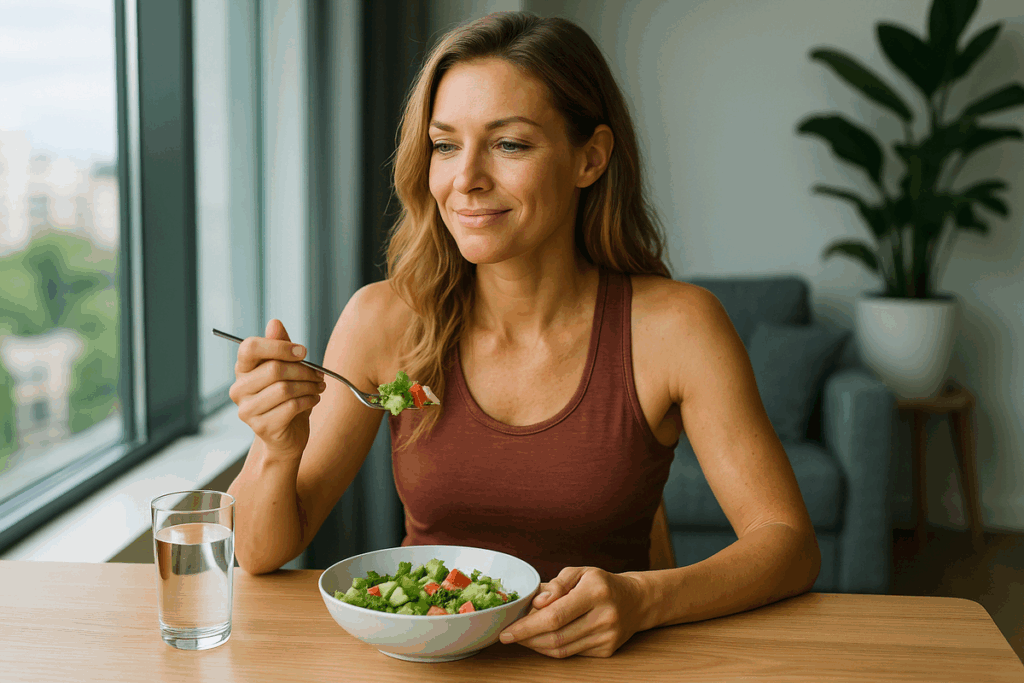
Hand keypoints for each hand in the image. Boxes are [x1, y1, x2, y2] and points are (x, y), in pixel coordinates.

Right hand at [229, 319, 326, 457]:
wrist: (286, 436)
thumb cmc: (286, 399)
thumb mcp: (286, 369)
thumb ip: (280, 346)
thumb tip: (274, 323)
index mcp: (242, 370)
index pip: (250, 347)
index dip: (279, 346)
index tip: (303, 352)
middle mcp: (239, 389)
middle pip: (273, 369)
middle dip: (303, 370)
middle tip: (318, 374)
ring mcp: (247, 410)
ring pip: (284, 389)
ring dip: (309, 386)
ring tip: (319, 386)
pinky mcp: (261, 426)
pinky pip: (291, 407)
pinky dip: (309, 400)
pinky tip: (313, 399)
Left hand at [498, 566, 647, 658]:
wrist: (636, 601)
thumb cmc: (601, 584)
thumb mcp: (580, 572)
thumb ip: (557, 584)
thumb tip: (537, 603)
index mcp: (596, 592)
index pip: (555, 616)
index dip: (527, 626)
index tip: (507, 631)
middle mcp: (604, 616)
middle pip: (556, 636)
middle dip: (527, 638)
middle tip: (509, 635)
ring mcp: (607, 637)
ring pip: (562, 649)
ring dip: (537, 646)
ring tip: (523, 637)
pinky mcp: (607, 651)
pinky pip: (572, 654)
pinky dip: (552, 649)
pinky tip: (542, 640)